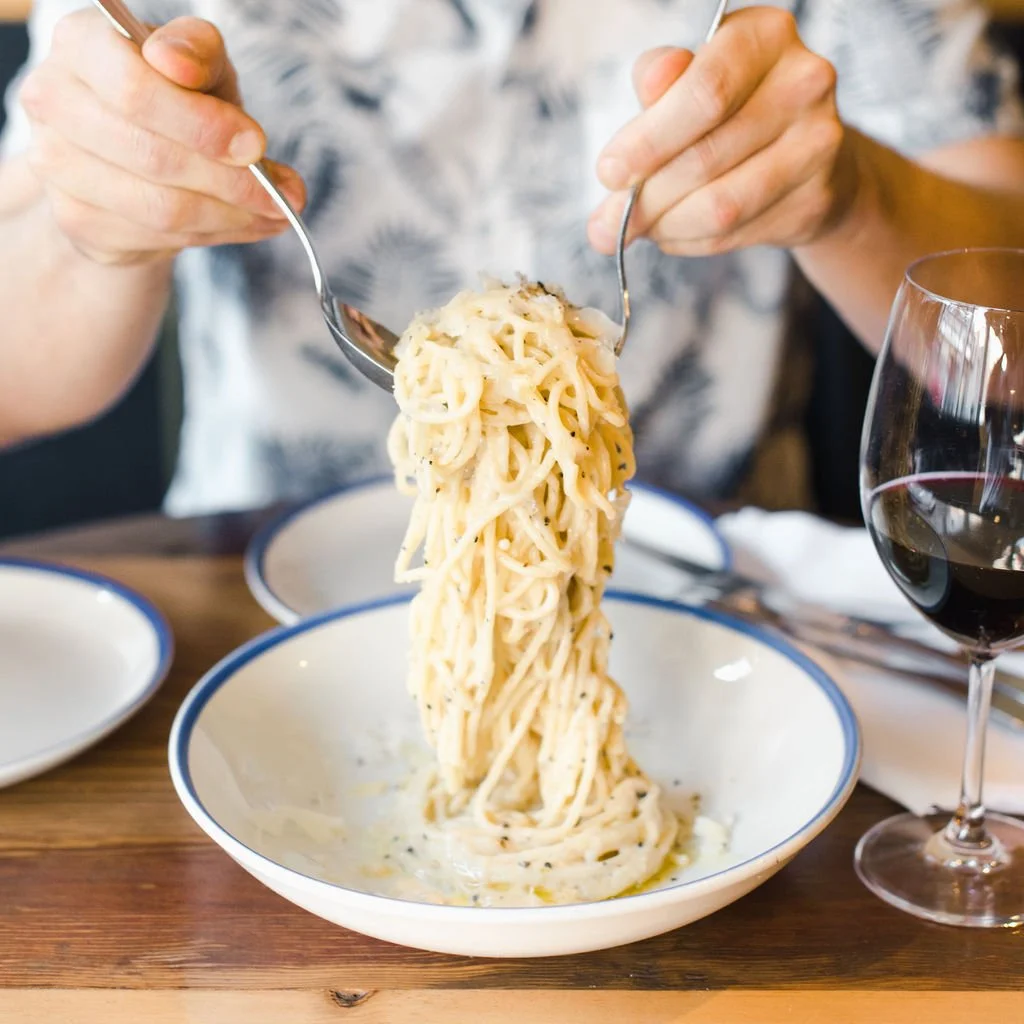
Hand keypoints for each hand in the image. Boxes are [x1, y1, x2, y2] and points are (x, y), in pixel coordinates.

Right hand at [19, 10, 304, 265]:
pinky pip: (159, 238)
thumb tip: (179, 62)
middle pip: (153, 157)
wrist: (133, 155)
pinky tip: (245, 223)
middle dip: (232, 181)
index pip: (135, 90)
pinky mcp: (76, 219)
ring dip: (233, 216)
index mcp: (80, 43)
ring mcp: (56, 165)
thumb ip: (198, 54)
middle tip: (285, 195)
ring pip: (161, 208)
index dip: (203, 124)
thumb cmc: (173, 97)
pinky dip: (216, 235)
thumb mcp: (198, 65)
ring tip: (275, 212)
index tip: (257, 145)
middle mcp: (53, 101)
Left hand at [587, 8, 858, 257]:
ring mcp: (818, 144)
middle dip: (645, 199)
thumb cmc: (734, 112)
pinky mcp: (816, 199)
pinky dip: (690, 241)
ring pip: (719, 206)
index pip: (703, 92)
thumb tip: (618, 161)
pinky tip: (675, 232)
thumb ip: (654, 100)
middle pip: (704, 157)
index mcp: (766, 36)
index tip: (608, 173)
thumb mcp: (690, 85)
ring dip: (664, 227)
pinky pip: (733, 234)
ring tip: (642, 228)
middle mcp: (804, 82)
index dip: (648, 141)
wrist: (807, 157)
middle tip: (607, 225)